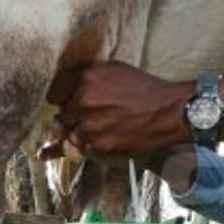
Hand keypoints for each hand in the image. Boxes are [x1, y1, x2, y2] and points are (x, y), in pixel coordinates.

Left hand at [46, 61, 193, 156]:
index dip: (60, 98)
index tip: (64, 103)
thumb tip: (66, 85)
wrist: (170, 111)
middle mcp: (82, 98)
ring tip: (95, 130)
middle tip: (91, 117)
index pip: (54, 91)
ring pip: (67, 132)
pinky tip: (54, 153)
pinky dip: (78, 148)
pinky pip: (77, 148)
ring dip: (76, 133)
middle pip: (61, 114)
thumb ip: (87, 75)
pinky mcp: (96, 144)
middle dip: (72, 117)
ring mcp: (88, 123)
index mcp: (85, 76)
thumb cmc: (145, 89)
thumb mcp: (114, 70)